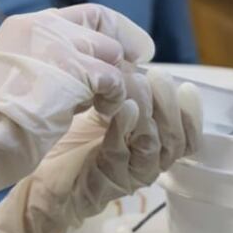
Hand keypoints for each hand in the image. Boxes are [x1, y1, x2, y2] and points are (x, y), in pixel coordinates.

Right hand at [0, 4, 154, 210]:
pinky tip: (103, 113)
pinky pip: (113, 79)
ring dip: (116, 83)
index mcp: (26, 26)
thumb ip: (49, 62)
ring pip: (111, 55)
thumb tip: (93, 65)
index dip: (116, 31)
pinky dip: (115, 98)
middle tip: (127, 86)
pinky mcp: (71, 72)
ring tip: (107, 106)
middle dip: (120, 61)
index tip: (134, 51)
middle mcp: (41, 27)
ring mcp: (56, 47)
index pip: (87, 14)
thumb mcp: (18, 75)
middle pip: (104, 33)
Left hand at [0, 68, 201, 232]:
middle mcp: (147, 162)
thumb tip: (141, 51)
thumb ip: (123, 84)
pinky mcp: (109, 181)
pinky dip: (125, 128)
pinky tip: (121, 109)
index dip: (192, 113)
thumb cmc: (70, 137)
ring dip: (148, 112)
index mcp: (152, 145)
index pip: (187, 136)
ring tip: (136, 87)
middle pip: (177, 139)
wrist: (40, 176)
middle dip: (170, 105)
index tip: (188, 86)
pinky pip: (125, 154)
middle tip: (157, 77)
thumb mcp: (102, 104)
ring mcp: (130, 175)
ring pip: (155, 144)